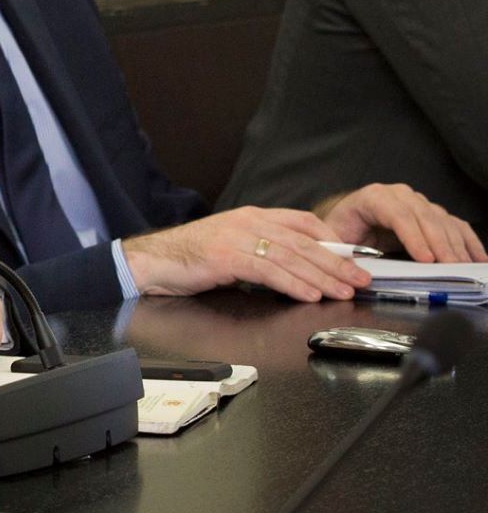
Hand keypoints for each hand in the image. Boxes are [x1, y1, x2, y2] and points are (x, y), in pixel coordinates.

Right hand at [123, 207, 367, 300]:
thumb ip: (261, 249)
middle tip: (361, 280)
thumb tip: (297, 267)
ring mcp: (237, 237)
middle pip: (304, 242)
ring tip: (343, 292)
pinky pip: (268, 271)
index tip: (353, 258)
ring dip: (322, 277)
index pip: (303, 222)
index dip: (333, 240)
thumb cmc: (189, 257)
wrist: (150, 261)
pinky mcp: (226, 256)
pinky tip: (309, 295)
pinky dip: (293, 284)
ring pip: (291, 257)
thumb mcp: (231, 245)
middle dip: (337, 263)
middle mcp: (248, 222)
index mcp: (251, 216)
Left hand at [316, 184, 485, 264]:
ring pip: (442, 221)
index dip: (414, 237)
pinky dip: (467, 241)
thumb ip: (346, 253)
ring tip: (464, 265)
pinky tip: (477, 257)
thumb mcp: (335, 240)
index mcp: (372, 198)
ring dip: (456, 245)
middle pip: (425, 217)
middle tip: (451, 267)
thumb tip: (359, 272)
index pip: (398, 215)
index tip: (426, 259)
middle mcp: (398, 195)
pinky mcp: (431, 213)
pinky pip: (454, 225)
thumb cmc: (340, 231)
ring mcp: (418, 202)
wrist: (345, 220)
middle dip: (440, 244)